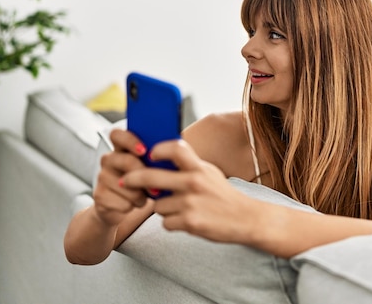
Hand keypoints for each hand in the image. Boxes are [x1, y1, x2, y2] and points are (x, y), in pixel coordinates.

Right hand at [92, 128, 151, 226]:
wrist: (122, 209)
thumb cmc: (142, 185)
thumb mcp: (150, 170)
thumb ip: (155, 160)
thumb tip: (172, 156)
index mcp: (122, 148)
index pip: (118, 135)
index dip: (130, 140)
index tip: (144, 150)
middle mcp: (109, 160)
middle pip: (125, 160)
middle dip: (144, 175)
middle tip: (156, 188)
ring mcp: (102, 177)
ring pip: (125, 185)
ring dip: (140, 196)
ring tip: (143, 197)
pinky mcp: (99, 195)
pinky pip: (121, 202)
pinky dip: (132, 206)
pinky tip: (132, 204)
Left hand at [120, 139, 261, 244]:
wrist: (245, 218)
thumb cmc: (223, 195)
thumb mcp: (209, 172)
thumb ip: (188, 165)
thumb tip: (159, 157)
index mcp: (199, 167)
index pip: (175, 148)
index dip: (157, 149)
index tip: (149, 154)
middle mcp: (194, 183)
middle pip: (151, 177)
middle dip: (134, 179)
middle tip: (126, 181)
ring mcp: (191, 203)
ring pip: (157, 204)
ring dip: (162, 208)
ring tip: (179, 208)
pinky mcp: (190, 223)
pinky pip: (165, 222)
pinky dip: (172, 223)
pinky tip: (185, 220)